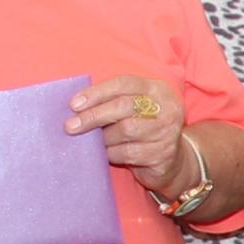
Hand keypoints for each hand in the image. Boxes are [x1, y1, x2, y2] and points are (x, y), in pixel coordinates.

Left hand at [71, 75, 191, 195]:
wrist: (172, 161)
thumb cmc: (143, 128)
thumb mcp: (134, 109)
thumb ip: (112, 101)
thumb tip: (75, 106)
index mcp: (158, 89)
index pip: (124, 83)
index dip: (97, 92)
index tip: (73, 105)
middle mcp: (167, 108)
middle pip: (124, 106)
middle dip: (94, 115)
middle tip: (71, 126)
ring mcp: (167, 132)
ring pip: (125, 130)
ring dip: (103, 137)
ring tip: (95, 141)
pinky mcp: (163, 154)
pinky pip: (128, 152)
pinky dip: (111, 153)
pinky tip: (107, 153)